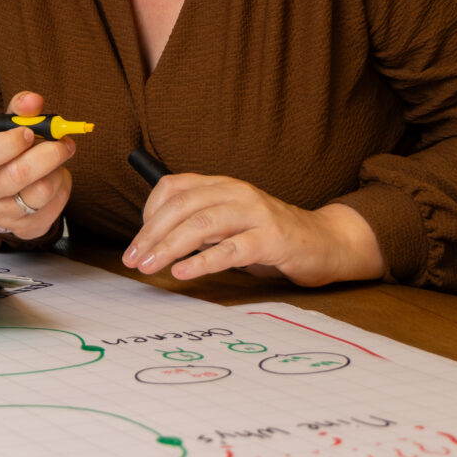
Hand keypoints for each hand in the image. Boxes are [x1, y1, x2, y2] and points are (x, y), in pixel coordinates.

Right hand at [0, 91, 73, 241]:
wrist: (2, 190)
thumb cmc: (5, 151)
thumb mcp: (6, 127)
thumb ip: (20, 110)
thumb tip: (34, 100)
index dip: (9, 143)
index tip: (28, 132)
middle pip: (18, 175)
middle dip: (49, 153)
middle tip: (63, 141)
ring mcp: (2, 215)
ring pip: (42, 191)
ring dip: (58, 170)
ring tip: (56, 160)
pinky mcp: (25, 229)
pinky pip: (55, 207)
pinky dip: (63, 186)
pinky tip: (55, 177)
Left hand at [122, 174, 385, 286]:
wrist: (322, 242)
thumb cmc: (267, 235)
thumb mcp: (229, 221)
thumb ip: (198, 223)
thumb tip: (153, 239)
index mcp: (222, 185)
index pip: (173, 186)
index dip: (150, 212)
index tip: (139, 240)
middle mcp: (236, 192)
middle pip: (182, 206)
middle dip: (152, 234)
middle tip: (133, 259)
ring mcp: (255, 213)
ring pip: (202, 225)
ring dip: (169, 247)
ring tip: (150, 266)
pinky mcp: (271, 239)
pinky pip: (231, 250)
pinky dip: (203, 261)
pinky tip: (183, 272)